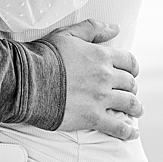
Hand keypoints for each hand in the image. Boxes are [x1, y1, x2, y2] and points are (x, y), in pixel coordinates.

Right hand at [45, 19, 141, 139]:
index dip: (132, 68)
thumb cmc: (43, 55)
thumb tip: (115, 28)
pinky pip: (119, 127)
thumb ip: (92, 29)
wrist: (27, 79)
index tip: (130, 73)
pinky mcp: (93, 117)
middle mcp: (105, 76)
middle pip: (130, 84)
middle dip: (131, 88)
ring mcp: (101, 98)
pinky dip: (128, 132)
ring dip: (135, 108)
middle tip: (127, 92)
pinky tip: (130, 133)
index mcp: (100, 56)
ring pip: (130, 104)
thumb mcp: (66, 34)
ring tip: (135, 112)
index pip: (129, 61)